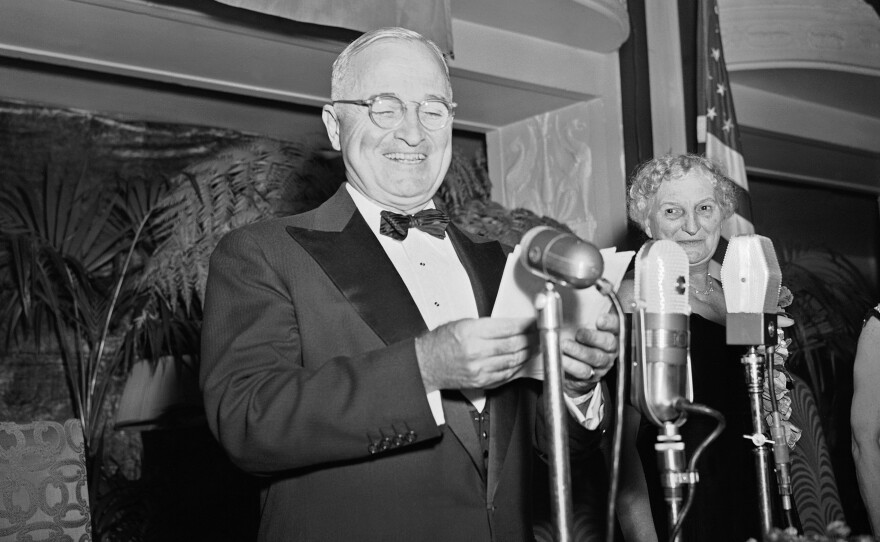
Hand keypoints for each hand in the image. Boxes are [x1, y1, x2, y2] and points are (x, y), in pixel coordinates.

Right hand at [415, 317, 536, 392]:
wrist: (426, 364)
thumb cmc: (441, 342)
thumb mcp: (463, 323)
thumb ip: (488, 324)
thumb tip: (512, 325)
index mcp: (471, 332)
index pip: (507, 327)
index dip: (525, 325)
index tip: (534, 322)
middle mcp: (476, 351)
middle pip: (514, 344)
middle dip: (531, 339)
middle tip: (540, 334)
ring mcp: (479, 368)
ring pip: (514, 360)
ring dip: (528, 353)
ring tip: (536, 346)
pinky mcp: (482, 381)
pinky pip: (507, 374)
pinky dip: (518, 367)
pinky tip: (523, 360)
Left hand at [561, 311, 618, 396]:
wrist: (573, 368)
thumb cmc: (579, 342)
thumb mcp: (580, 325)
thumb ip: (576, 312)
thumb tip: (550, 300)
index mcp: (610, 333)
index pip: (616, 326)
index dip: (610, 323)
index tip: (600, 320)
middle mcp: (610, 349)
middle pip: (609, 343)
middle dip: (593, 337)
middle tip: (579, 334)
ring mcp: (603, 363)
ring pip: (596, 358)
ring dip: (579, 351)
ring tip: (565, 345)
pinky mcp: (593, 375)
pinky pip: (584, 371)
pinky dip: (571, 364)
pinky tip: (563, 359)